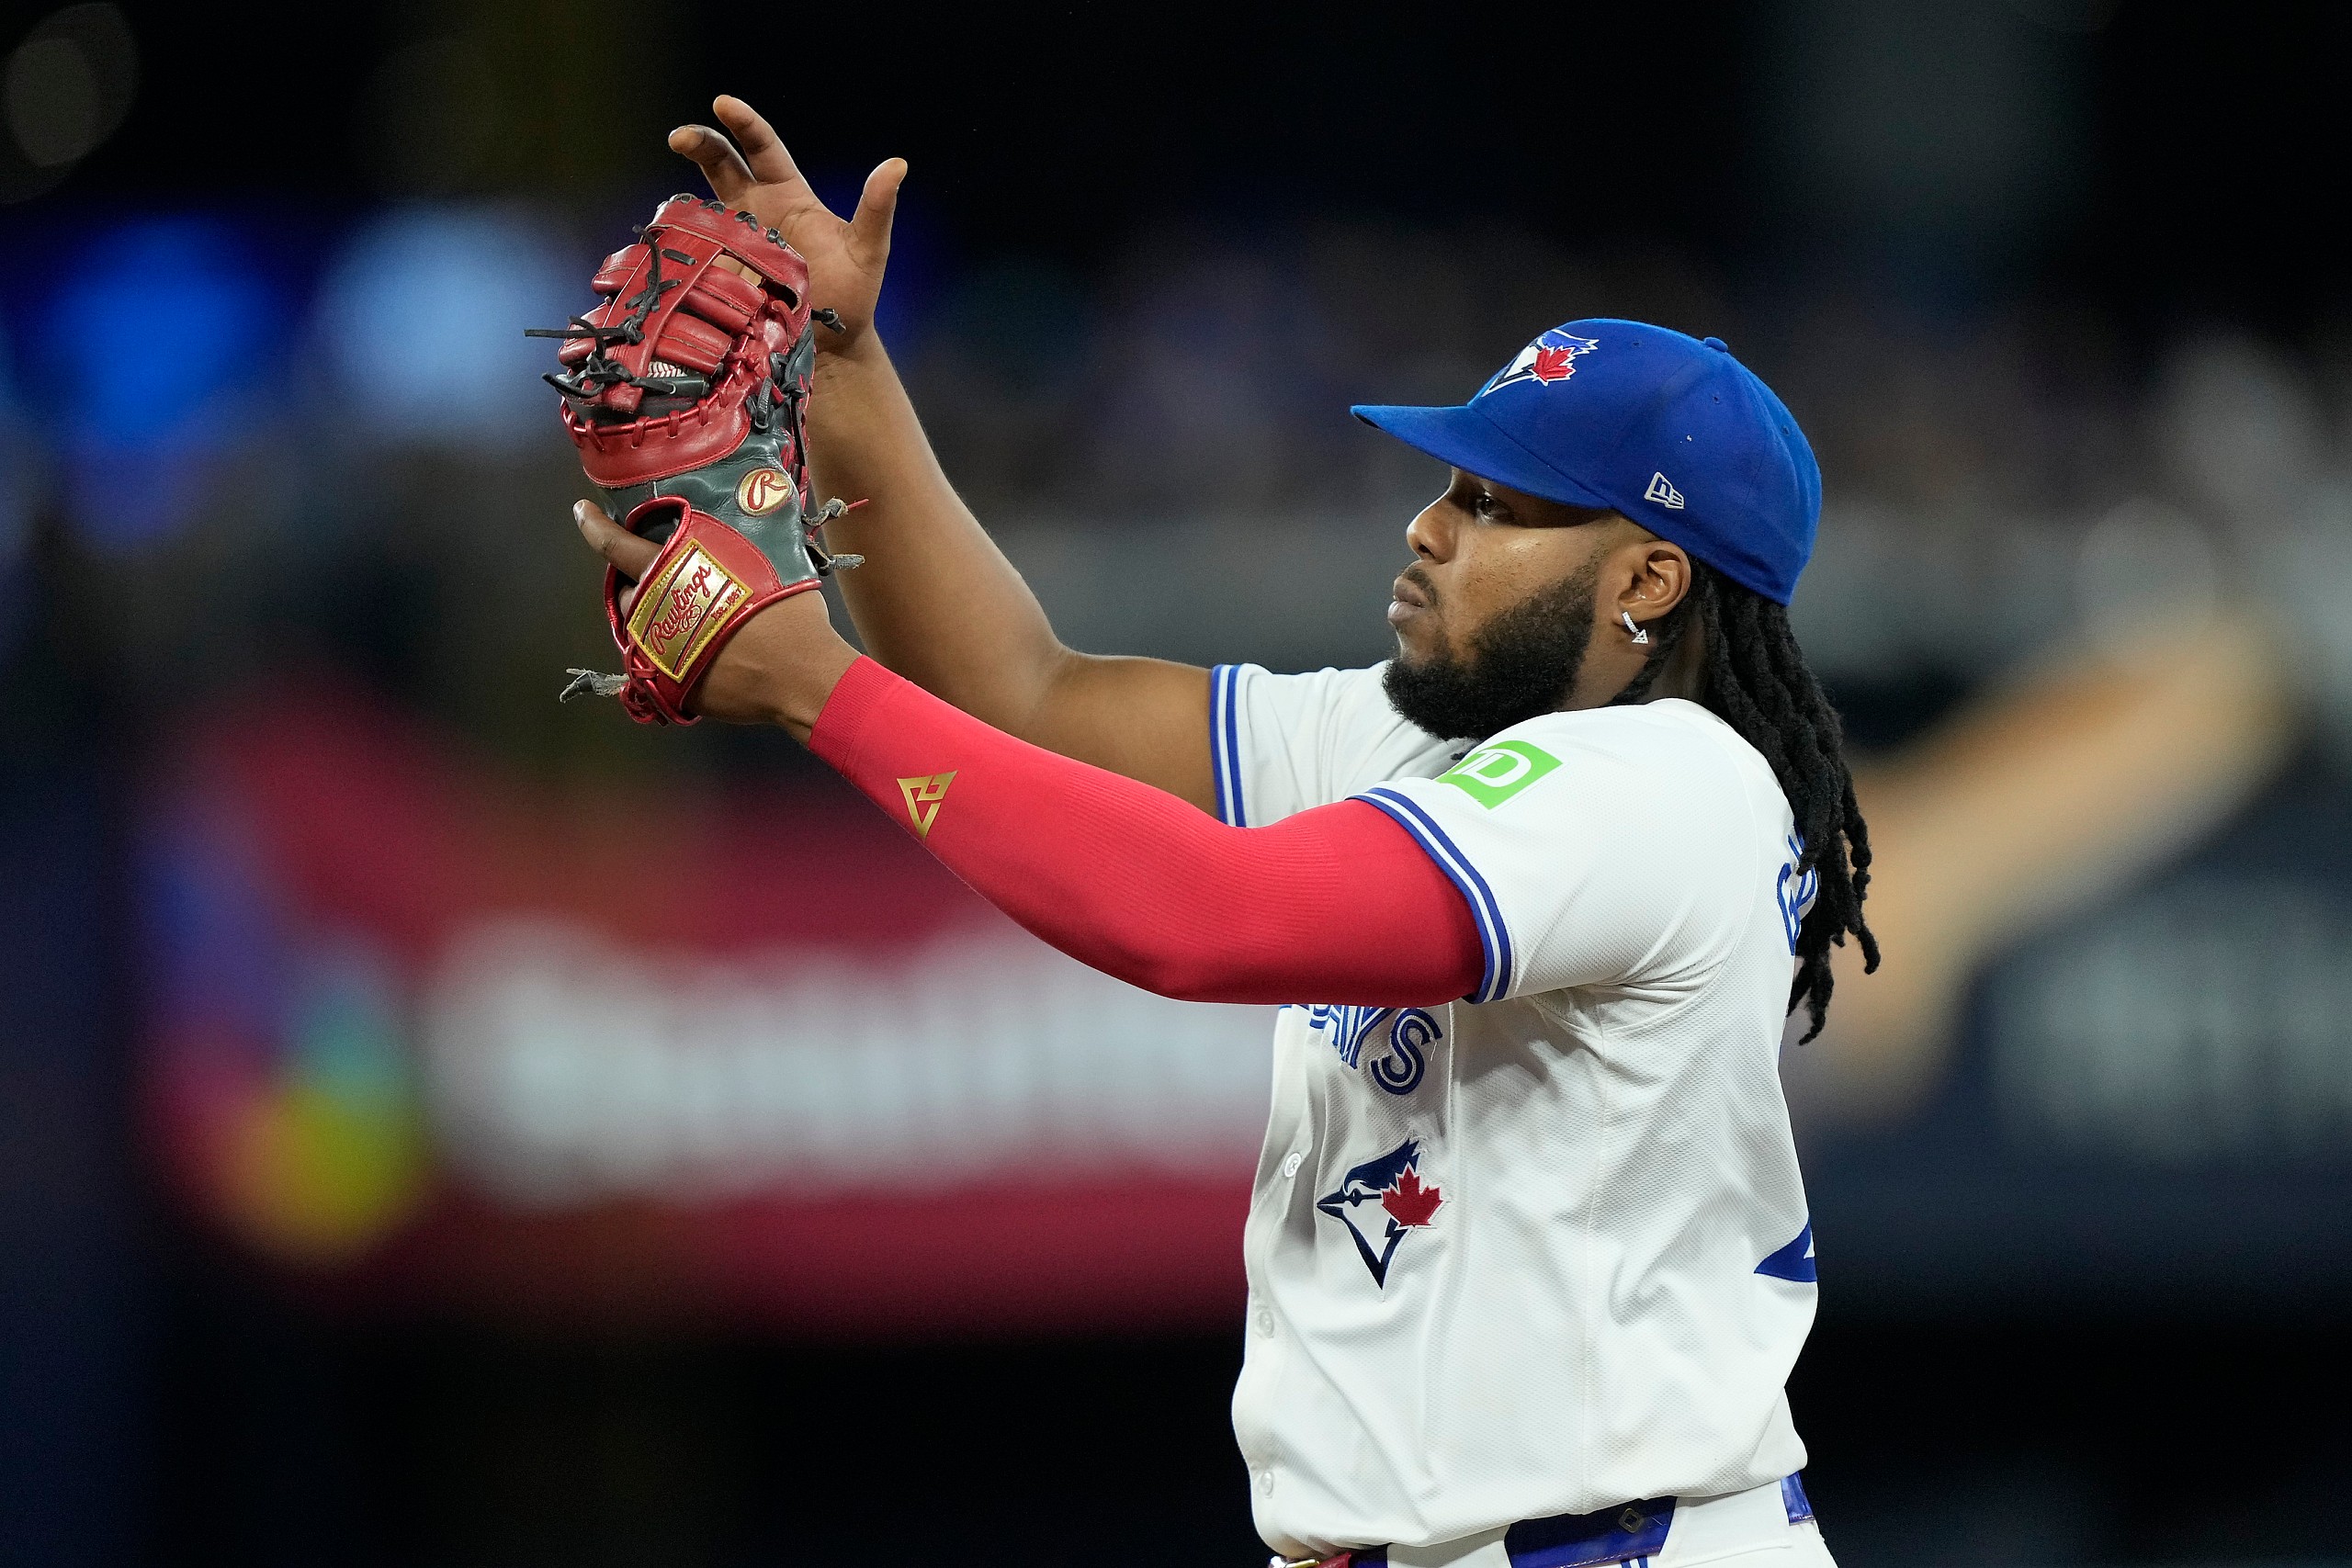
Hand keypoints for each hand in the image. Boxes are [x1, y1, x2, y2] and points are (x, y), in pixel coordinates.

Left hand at [574, 501, 858, 738]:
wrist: (798, 675)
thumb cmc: (785, 612)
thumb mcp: (757, 561)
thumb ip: (727, 546)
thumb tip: (735, 523)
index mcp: (669, 572)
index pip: (617, 545)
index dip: (595, 526)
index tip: (583, 511)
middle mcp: (652, 610)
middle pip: (627, 594)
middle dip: (640, 587)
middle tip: (676, 585)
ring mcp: (657, 651)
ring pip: (639, 630)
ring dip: (655, 620)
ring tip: (692, 620)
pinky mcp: (669, 685)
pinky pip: (660, 664)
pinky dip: (675, 654)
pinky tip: (706, 652)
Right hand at [667, 96, 905, 351]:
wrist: (832, 348)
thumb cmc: (852, 295)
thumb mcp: (868, 249)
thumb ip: (877, 208)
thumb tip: (898, 165)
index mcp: (787, 196)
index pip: (762, 147)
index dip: (743, 123)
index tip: (722, 104)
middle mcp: (755, 212)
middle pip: (720, 166)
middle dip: (700, 145)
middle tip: (680, 138)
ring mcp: (734, 244)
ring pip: (704, 212)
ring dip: (695, 210)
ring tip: (701, 226)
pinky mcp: (721, 275)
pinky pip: (699, 256)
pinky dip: (692, 251)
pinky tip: (688, 256)